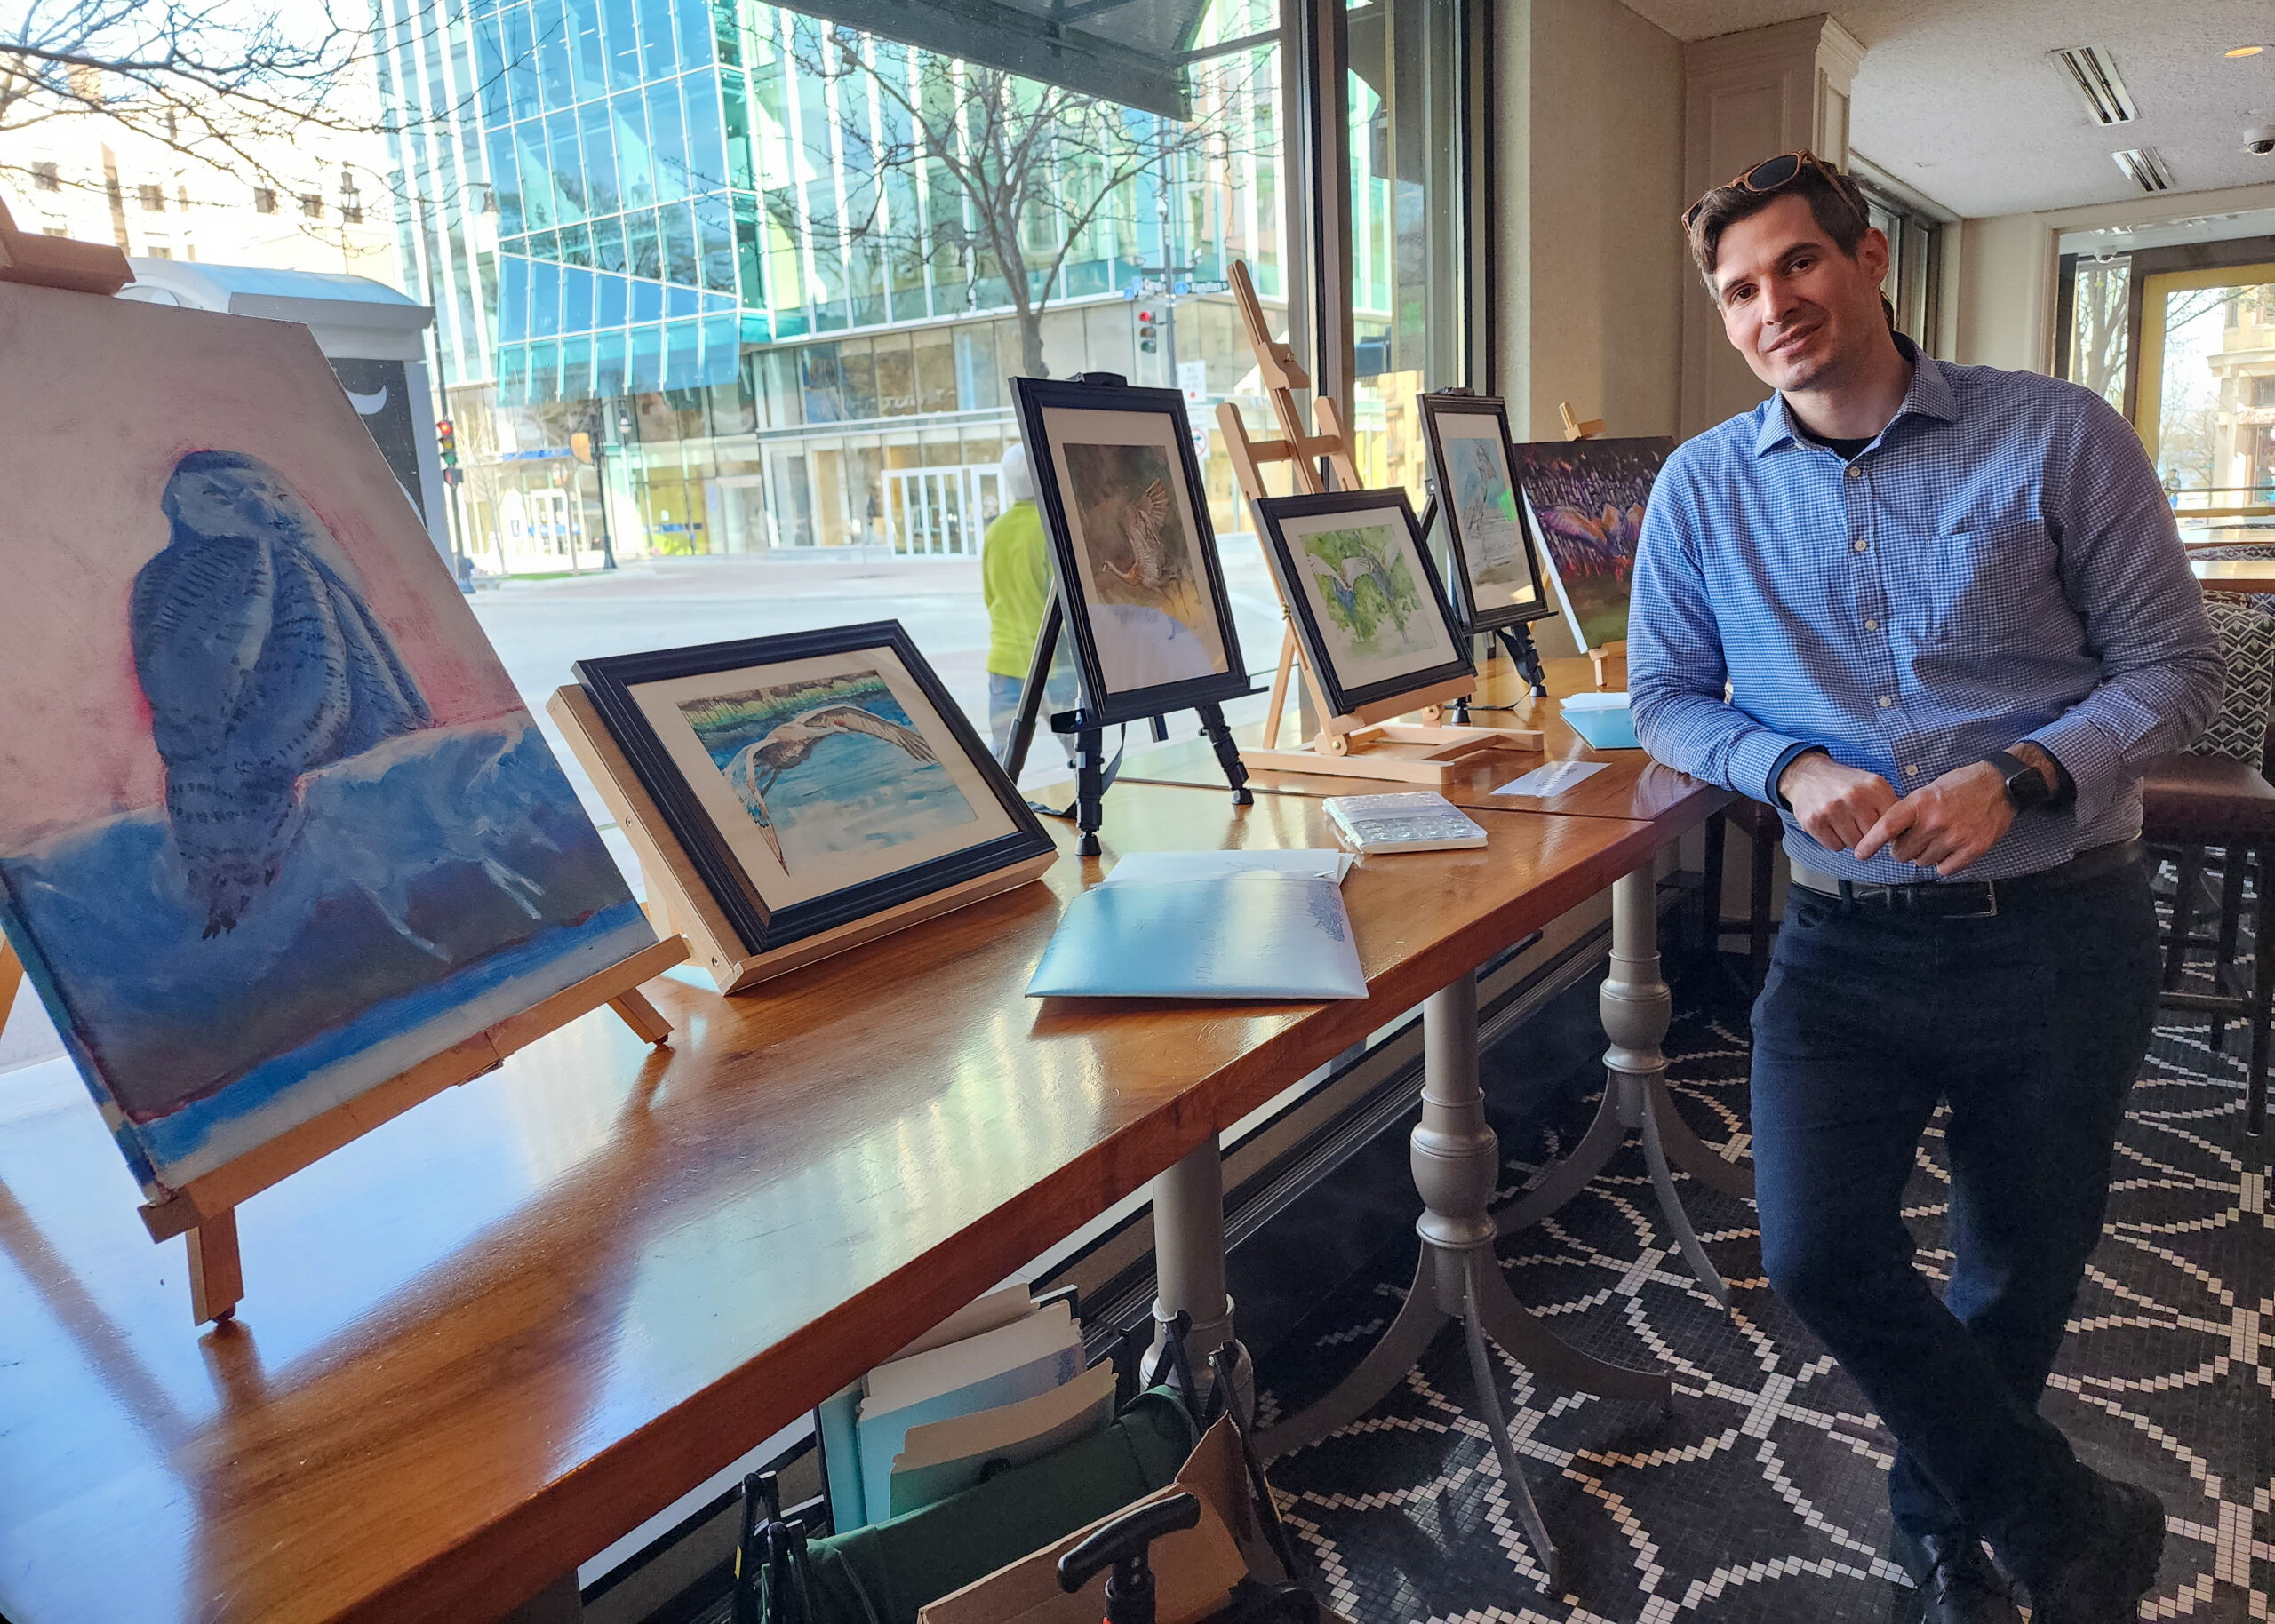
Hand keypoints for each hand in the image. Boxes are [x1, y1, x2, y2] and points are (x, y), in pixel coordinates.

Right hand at [1778, 751, 1898, 853]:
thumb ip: (1889, 806)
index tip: (1882, 828)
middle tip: (1858, 822)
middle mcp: (1854, 796)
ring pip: (1854, 845)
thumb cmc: (1844, 784)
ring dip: (1850, 838)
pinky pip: (1835, 846)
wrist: (1807, 775)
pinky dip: (1834, 840)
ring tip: (1843, 822)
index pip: (1893, 824)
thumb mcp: (1871, 785)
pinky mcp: (1814, 821)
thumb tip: (1903, 836)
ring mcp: (1833, 809)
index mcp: (1875, 786)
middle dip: (1867, 835)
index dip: (1888, 830)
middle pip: (1874, 837)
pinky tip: (1830, 825)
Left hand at [1854, 761, 2014, 875]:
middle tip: (1916, 837)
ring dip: (1925, 855)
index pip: (1886, 828)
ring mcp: (1954, 837)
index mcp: (1919, 803)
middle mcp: (1934, 822)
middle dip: (1905, 849)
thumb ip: (1908, 812)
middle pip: (1902, 853)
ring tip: (1938, 838)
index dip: (1870, 843)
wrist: (2000, 785)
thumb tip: (1888, 837)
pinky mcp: (1973, 850)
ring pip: (1922, 862)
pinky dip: (1944, 863)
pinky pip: (1944, 870)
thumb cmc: (1960, 786)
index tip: (1860, 853)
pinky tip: (1951, 848)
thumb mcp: (1927, 790)